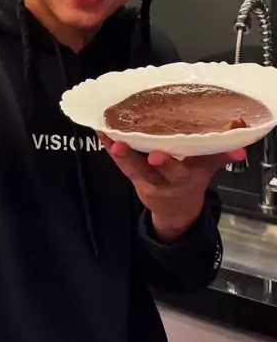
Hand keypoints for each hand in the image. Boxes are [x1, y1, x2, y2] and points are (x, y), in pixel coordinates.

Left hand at [98, 135, 245, 241]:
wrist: (175, 210)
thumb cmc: (191, 181)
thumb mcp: (206, 172)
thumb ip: (220, 157)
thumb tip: (241, 148)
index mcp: (183, 179)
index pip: (177, 172)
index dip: (167, 165)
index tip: (157, 156)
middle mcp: (162, 182)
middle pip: (149, 172)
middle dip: (137, 161)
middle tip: (127, 148)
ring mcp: (144, 181)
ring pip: (130, 168)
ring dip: (119, 154)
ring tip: (110, 138)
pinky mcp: (132, 177)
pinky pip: (119, 164)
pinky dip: (109, 147)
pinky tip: (101, 131)